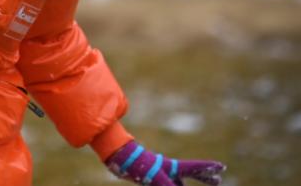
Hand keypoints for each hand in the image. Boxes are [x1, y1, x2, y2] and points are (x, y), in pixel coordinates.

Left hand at [106, 140, 225, 185]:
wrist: (117, 157)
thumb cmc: (136, 165)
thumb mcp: (155, 178)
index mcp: (172, 167)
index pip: (194, 168)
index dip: (208, 168)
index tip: (222, 167)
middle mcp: (167, 168)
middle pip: (190, 173)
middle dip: (204, 176)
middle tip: (218, 179)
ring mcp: (159, 171)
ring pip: (178, 179)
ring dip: (189, 183)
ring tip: (196, 185)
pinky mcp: (149, 176)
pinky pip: (165, 183)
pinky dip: (172, 185)